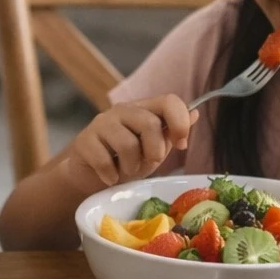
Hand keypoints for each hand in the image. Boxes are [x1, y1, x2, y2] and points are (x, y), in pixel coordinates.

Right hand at [62, 95, 195, 191]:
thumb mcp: (154, 149)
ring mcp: (101, 123)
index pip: (168, 101)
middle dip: (154, 151)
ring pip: (127, 144)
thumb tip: (195, 112)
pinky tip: (109, 177)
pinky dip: (111, 175)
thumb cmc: (125, 161)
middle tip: (147, 163)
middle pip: (149, 123)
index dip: (180, 121)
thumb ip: (171, 133)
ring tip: (125, 170)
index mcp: (144, 110)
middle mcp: (122, 111)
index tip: (180, 144)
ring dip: (131, 166)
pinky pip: (104, 160)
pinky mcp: (84, 141)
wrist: (91, 178)